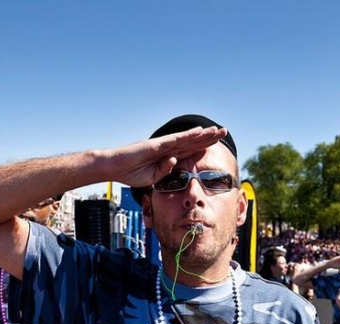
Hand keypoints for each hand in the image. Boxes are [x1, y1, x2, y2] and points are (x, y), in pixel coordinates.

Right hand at [105, 126, 228, 189]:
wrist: (115, 168)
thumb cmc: (131, 173)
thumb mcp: (153, 178)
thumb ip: (165, 171)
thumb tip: (175, 163)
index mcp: (167, 157)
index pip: (189, 150)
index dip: (203, 146)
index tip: (216, 144)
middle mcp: (167, 148)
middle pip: (192, 142)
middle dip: (209, 137)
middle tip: (224, 132)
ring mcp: (162, 145)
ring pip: (187, 138)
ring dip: (203, 134)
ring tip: (218, 130)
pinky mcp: (156, 145)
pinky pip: (175, 140)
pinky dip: (188, 136)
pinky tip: (199, 132)